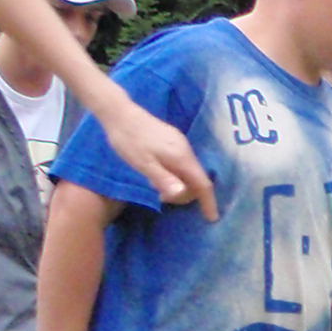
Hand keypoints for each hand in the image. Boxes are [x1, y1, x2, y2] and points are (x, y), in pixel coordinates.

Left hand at [95, 99, 218, 220]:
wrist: (119, 112)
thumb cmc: (128, 140)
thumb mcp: (143, 163)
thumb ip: (163, 179)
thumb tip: (182, 193)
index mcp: (181, 157)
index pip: (203, 184)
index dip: (209, 202)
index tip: (212, 218)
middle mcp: (186, 150)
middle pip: (197, 179)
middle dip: (186, 194)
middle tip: (162, 198)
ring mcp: (181, 143)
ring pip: (189, 171)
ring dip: (178, 184)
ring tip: (155, 186)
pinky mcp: (173, 139)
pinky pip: (183, 163)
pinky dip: (176, 174)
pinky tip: (158, 173)